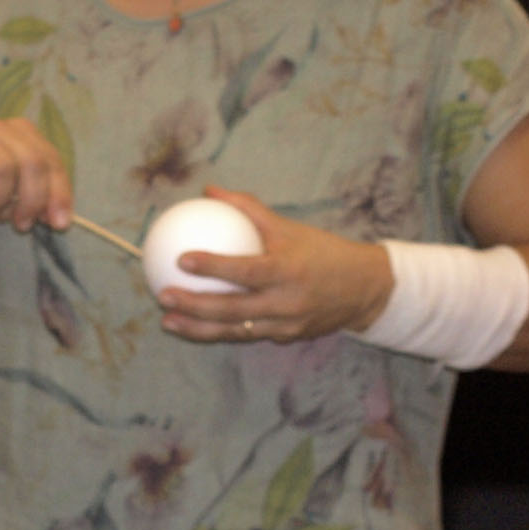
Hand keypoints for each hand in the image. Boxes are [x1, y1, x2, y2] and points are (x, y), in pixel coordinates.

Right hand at [0, 118, 72, 233]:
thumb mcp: (19, 196)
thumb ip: (42, 201)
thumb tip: (59, 219)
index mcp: (23, 132)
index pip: (52, 160)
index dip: (59, 193)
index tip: (59, 223)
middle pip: (31, 161)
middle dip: (32, 199)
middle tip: (23, 223)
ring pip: (2, 169)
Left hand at [155, 187, 391, 342]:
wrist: (364, 290)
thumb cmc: (323, 252)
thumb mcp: (289, 227)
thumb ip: (248, 209)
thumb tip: (209, 190)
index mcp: (288, 271)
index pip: (244, 270)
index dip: (213, 266)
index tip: (182, 259)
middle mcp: (286, 302)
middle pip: (232, 310)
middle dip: (193, 307)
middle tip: (163, 297)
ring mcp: (286, 326)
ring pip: (234, 331)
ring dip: (198, 329)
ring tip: (168, 322)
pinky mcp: (286, 339)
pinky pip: (248, 336)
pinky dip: (221, 332)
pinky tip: (195, 326)